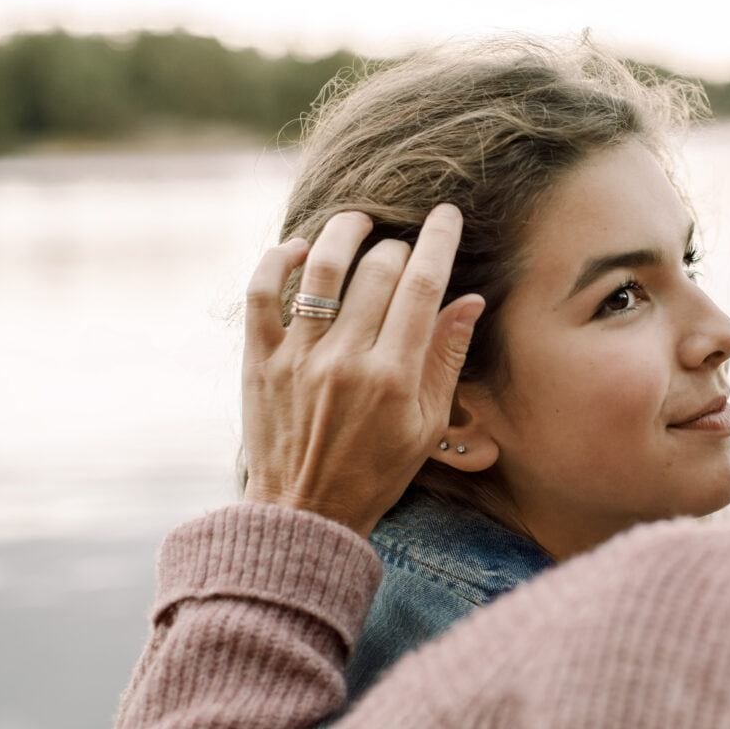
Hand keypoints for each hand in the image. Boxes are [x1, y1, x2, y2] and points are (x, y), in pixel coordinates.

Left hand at [240, 206, 483, 536]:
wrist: (304, 514)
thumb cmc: (376, 472)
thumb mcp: (428, 425)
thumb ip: (447, 358)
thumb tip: (470, 300)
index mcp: (395, 377)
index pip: (423, 286)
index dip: (439, 240)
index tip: (448, 214)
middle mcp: (346, 360)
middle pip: (379, 270)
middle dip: (400, 245)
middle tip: (404, 249)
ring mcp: (298, 357)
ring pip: (322, 267)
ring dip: (345, 231)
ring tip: (359, 222)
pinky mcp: (259, 360)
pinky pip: (261, 292)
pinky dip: (279, 260)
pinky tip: (301, 249)